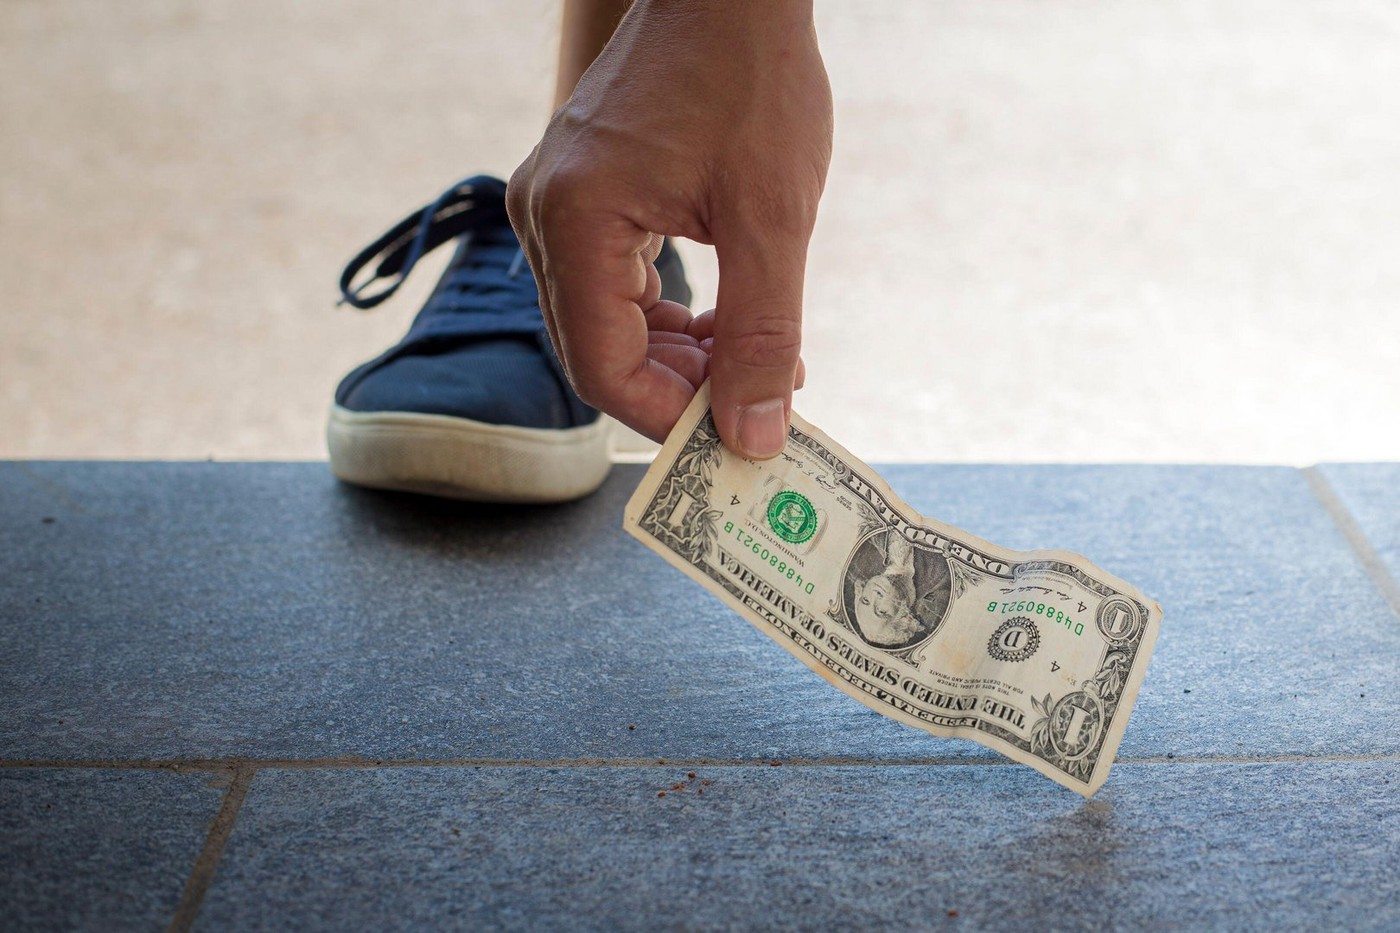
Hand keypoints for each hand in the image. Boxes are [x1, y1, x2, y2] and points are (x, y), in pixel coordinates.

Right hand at [507, 0, 831, 457]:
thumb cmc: (751, 78)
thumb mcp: (773, 216)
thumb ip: (763, 333)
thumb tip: (755, 434)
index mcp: (576, 218)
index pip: (600, 364)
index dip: (665, 417)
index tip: (734, 437)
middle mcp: (547, 214)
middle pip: (596, 349)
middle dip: (675, 391)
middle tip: (753, 406)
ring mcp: (557, 202)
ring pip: (605, 321)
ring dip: (677, 357)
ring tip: (753, 363)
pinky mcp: (583, 194)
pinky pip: (612, 283)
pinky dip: (667, 317)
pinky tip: (725, 323)